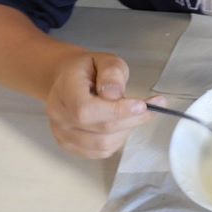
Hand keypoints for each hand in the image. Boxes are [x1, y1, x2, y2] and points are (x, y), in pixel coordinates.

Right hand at [44, 51, 158, 158]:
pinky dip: (118, 140)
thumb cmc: (89, 70)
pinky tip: (121, 125)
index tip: (142, 105)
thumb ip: (112, 73)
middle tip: (151, 108)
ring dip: (126, 130)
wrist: (67, 81)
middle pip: (99, 129)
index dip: (117, 111)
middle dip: (132, 120)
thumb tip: (115, 94)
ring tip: (132, 114)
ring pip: (103, 144)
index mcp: (64, 89)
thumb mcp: (105, 60)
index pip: (86, 109)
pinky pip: (100, 152)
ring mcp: (62, 133)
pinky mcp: (70, 145)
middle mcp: (59, 115)